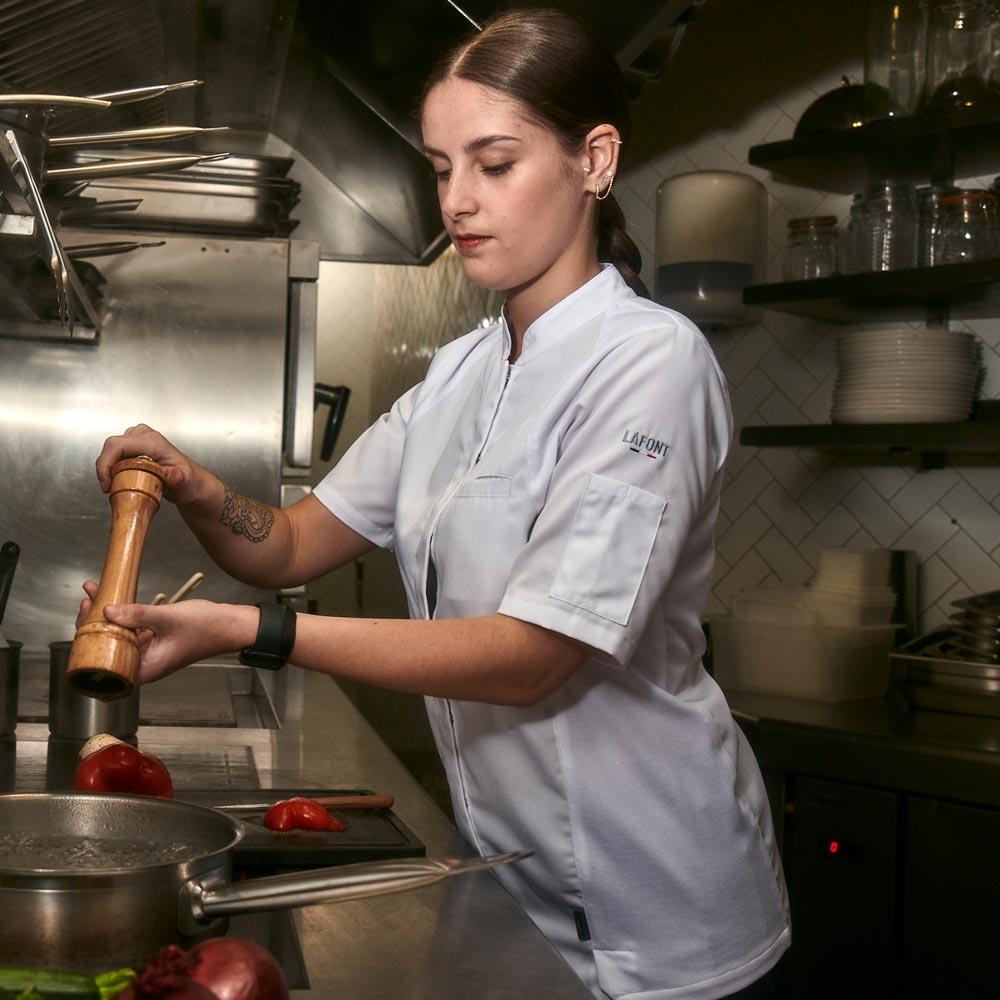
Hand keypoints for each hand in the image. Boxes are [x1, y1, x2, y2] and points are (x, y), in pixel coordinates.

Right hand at [95, 424, 205, 503]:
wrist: (190, 482)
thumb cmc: (188, 482)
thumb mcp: (185, 483)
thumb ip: (179, 479)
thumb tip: (174, 476)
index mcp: (153, 441)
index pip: (118, 445)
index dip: (106, 463)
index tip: (106, 483)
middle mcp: (144, 436)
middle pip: (111, 447)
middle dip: (105, 468)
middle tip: (109, 488)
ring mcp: (137, 438)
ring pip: (110, 450)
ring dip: (108, 468)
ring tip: (115, 485)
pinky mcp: (133, 444)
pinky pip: (114, 454)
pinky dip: (111, 467)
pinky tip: (118, 480)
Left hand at [99, 599, 256, 684]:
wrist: (230, 625)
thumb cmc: (205, 627)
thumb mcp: (169, 618)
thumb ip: (138, 614)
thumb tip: (106, 609)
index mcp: (145, 669)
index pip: (105, 662)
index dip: (89, 640)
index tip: (86, 615)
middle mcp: (143, 665)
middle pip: (107, 649)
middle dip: (93, 624)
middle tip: (89, 599)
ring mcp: (148, 653)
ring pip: (117, 638)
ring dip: (105, 616)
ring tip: (95, 593)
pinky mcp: (153, 642)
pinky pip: (130, 631)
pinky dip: (121, 615)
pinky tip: (115, 597)